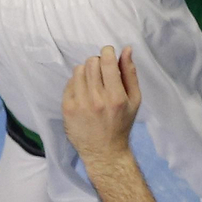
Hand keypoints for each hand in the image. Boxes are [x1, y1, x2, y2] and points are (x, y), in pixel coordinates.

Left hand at [62, 47, 142, 164]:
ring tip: (93, 85)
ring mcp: (80, 104)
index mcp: (115, 97)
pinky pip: (70, 81)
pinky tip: (84, 94)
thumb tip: (127, 49)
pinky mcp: (67, 108)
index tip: (109, 56)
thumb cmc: (121, 124)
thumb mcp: (134, 100)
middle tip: (102, 75)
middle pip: (92, 61)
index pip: (106, 60)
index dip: (107, 52)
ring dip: (87, 72)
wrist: (104, 153)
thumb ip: (130, 73)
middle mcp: (96, 100)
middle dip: (98, 63)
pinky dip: (77, 83)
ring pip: (79, 69)